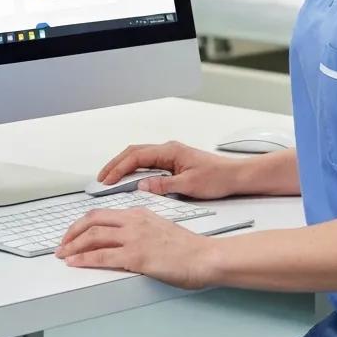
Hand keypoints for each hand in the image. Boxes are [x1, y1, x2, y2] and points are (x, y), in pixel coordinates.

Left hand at [56, 207, 216, 288]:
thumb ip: (141, 229)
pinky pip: (103, 257)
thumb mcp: (160, 229)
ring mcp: (134, 238)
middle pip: (92, 221)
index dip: (83, 224)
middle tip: (62, 244)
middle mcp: (133, 221)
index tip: (74, 233)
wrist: (205, 256)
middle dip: (72, 232)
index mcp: (139, 213)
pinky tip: (76, 263)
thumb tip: (126, 239)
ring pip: (93, 237)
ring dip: (73, 246)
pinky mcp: (137, 257)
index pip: (102, 214)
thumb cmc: (188, 248)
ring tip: (63, 254)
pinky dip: (85, 259)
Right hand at [96, 140, 246, 199]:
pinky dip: (134, 169)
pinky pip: (148, 163)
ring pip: (139, 157)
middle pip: (134, 153)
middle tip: (101, 178)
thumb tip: (142, 186)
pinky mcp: (173, 163)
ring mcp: (170, 156)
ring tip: (110, 178)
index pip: (136, 156)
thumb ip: (164, 185)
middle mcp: (168, 150)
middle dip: (115, 164)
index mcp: (170, 151)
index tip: (107, 179)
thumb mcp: (189, 185)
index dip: (119, 168)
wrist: (235, 176)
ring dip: (123, 166)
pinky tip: (130, 179)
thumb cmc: (217, 177)